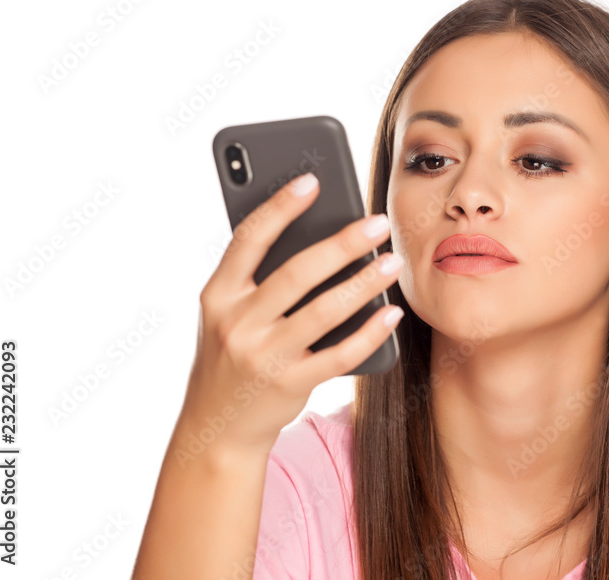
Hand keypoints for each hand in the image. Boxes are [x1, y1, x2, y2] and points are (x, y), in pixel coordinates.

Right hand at [176, 172, 402, 455]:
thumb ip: (258, 280)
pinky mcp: (290, 385)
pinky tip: (391, 313)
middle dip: (342, 244)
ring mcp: (262, 357)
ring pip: (323, 311)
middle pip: (296, 273)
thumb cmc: (233, 354)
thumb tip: (319, 234)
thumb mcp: (228, 314)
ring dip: (364, 284)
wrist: (215, 427)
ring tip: (393, 261)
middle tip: (378, 222)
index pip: (249, 240)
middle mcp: (236, 323)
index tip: (313, 180)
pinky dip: (370, 332)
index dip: (280, 207)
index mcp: (217, 295)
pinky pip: (340, 355)